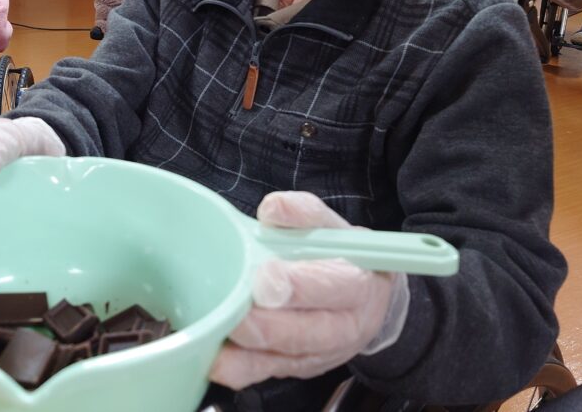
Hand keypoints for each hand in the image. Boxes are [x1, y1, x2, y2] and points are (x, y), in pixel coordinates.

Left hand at [209, 191, 406, 390]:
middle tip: (236, 313)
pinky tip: (215, 357)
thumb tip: (273, 209)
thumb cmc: (342, 257)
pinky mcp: (296, 367)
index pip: (331, 287)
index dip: (298, 286)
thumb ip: (303, 212)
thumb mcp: (331, 226)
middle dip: (267, 324)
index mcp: (356, 285)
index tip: (265, 277)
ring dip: (248, 349)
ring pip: (283, 357)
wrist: (366, 300)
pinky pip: (265, 372)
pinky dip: (238, 368)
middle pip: (306, 332)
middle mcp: (343, 326)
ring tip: (220, 333)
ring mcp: (320, 353)